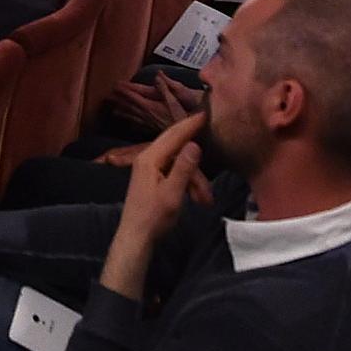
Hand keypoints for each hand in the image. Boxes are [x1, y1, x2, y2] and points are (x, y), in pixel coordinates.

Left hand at [107, 70, 204, 132]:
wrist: (190, 137)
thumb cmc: (184, 117)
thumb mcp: (176, 99)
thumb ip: (166, 88)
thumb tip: (158, 76)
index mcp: (150, 106)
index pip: (134, 96)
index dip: (125, 90)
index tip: (115, 85)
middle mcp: (146, 115)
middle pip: (129, 106)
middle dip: (119, 100)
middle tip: (108, 95)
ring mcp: (148, 123)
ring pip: (131, 116)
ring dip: (122, 111)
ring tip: (112, 109)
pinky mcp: (151, 130)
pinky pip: (137, 125)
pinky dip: (131, 123)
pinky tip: (128, 124)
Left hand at [116, 110, 206, 244]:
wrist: (136, 237)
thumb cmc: (153, 217)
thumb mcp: (173, 193)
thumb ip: (184, 168)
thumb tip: (194, 144)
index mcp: (150, 158)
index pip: (174, 134)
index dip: (190, 123)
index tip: (206, 112)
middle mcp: (148, 158)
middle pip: (176, 146)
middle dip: (197, 158)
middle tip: (214, 150)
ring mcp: (150, 168)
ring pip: (179, 164)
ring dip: (195, 180)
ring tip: (205, 200)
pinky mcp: (153, 178)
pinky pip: (175, 173)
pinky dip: (187, 184)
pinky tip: (197, 199)